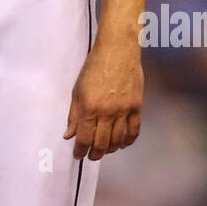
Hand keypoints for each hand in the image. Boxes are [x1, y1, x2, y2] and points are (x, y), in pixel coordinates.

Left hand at [64, 34, 143, 160]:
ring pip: (118, 140)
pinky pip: (134, 131)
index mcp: (90, 107)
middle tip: (91, 156)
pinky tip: (123, 144)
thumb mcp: (78, 89)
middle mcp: (107, 112)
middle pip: (102, 143)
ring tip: (105, 150)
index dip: (80, 150)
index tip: (78, 155)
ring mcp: (124, 110)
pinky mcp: (137, 107)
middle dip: (95, 154)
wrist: (118, 50)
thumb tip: (69, 135)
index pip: (84, 138)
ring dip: (110, 149)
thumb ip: (74, 114)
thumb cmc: (94, 67)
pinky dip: (128, 141)